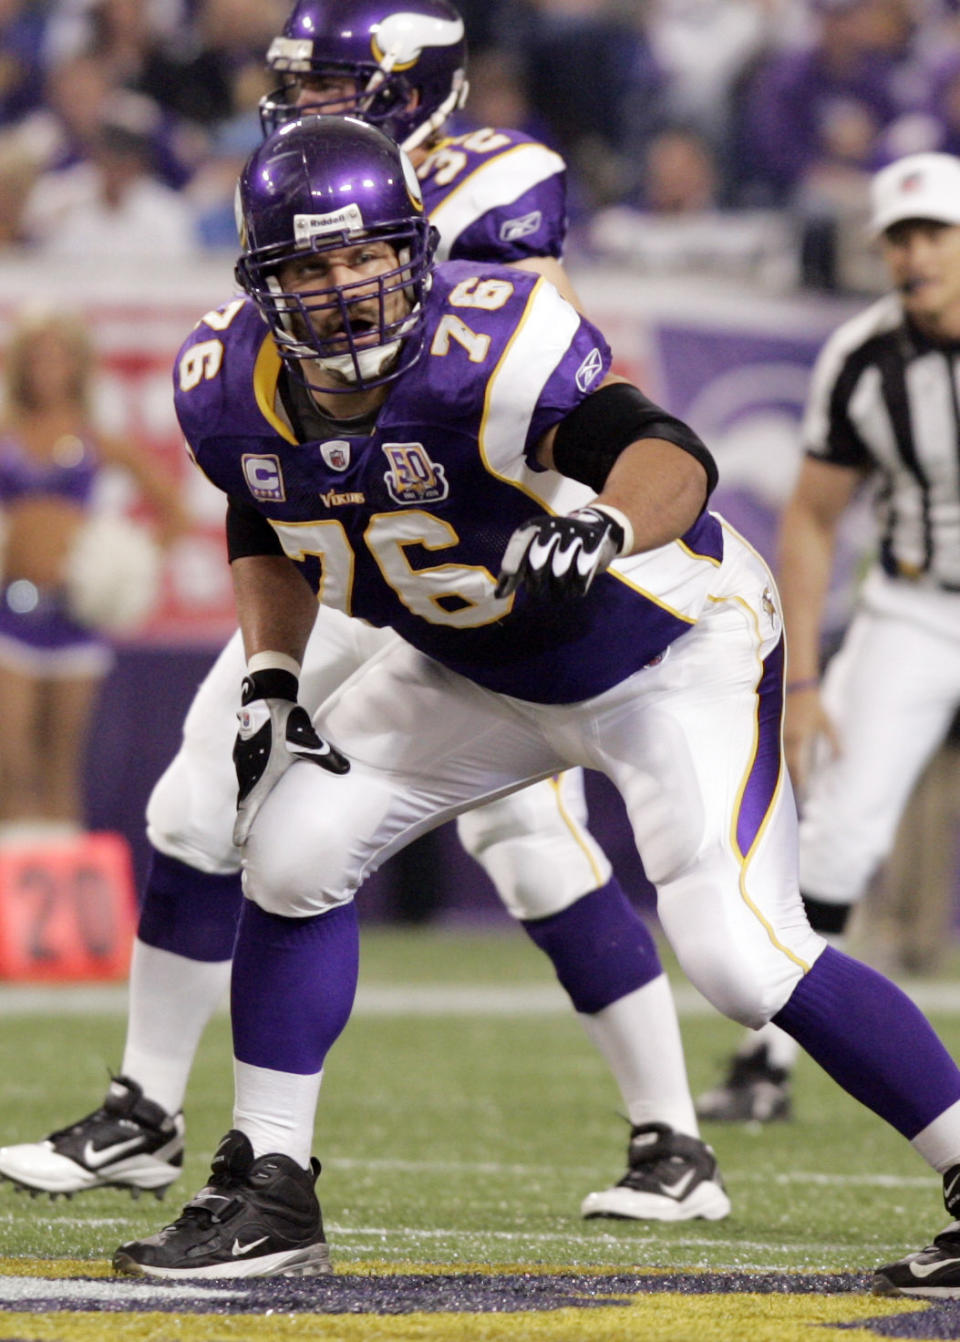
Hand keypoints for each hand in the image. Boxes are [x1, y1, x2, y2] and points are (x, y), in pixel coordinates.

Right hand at [232, 675, 348, 845]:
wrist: (266, 696)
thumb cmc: (286, 722)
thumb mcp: (309, 741)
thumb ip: (326, 758)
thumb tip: (346, 770)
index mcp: (261, 775)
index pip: (248, 807)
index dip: (243, 827)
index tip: (239, 843)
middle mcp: (248, 770)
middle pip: (245, 801)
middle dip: (245, 820)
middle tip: (246, 840)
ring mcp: (244, 760)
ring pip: (245, 787)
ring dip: (248, 802)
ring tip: (251, 817)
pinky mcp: (244, 751)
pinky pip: (246, 775)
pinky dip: (250, 787)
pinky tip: (259, 787)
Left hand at [494, 507, 624, 600]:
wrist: (595, 529)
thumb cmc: (555, 548)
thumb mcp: (533, 554)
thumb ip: (515, 573)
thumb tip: (498, 595)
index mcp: (536, 527)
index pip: (520, 540)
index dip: (513, 556)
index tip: (508, 572)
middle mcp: (554, 527)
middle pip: (538, 560)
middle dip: (535, 582)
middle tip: (536, 592)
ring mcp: (574, 534)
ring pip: (560, 572)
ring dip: (558, 589)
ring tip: (558, 593)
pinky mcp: (593, 544)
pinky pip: (581, 574)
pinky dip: (577, 587)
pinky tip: (574, 591)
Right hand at [783, 686, 839, 800]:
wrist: (796, 686)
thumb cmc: (812, 704)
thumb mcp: (825, 722)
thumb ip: (834, 741)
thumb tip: (843, 757)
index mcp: (799, 739)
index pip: (798, 766)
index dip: (800, 780)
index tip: (803, 792)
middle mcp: (786, 739)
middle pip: (785, 766)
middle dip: (790, 780)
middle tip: (795, 793)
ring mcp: (777, 735)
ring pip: (777, 759)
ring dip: (783, 771)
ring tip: (785, 785)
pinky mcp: (773, 730)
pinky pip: (774, 749)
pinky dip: (777, 759)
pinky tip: (779, 765)